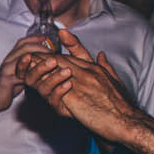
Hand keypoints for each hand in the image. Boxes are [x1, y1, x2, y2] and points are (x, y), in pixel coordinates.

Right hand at [0, 34, 55, 111]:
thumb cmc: (8, 87)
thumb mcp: (20, 73)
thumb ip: (30, 66)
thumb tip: (45, 60)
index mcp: (12, 57)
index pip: (23, 42)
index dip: (36, 38)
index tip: (48, 38)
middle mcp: (9, 60)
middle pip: (24, 46)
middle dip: (41, 47)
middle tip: (56, 51)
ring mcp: (6, 69)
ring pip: (23, 58)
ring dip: (40, 58)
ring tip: (54, 61)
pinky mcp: (6, 80)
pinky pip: (21, 74)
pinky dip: (34, 74)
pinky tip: (44, 76)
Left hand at [16, 27, 135, 137]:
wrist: (125, 121)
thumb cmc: (122, 106)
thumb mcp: (116, 82)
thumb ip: (106, 67)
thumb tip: (101, 54)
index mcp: (97, 70)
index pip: (81, 52)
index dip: (70, 42)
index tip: (61, 32)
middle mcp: (88, 73)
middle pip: (63, 60)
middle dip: (47, 55)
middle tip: (33, 51)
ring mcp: (80, 84)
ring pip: (56, 70)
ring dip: (41, 65)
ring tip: (28, 61)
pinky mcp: (74, 98)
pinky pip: (54, 87)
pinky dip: (44, 82)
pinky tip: (33, 80)